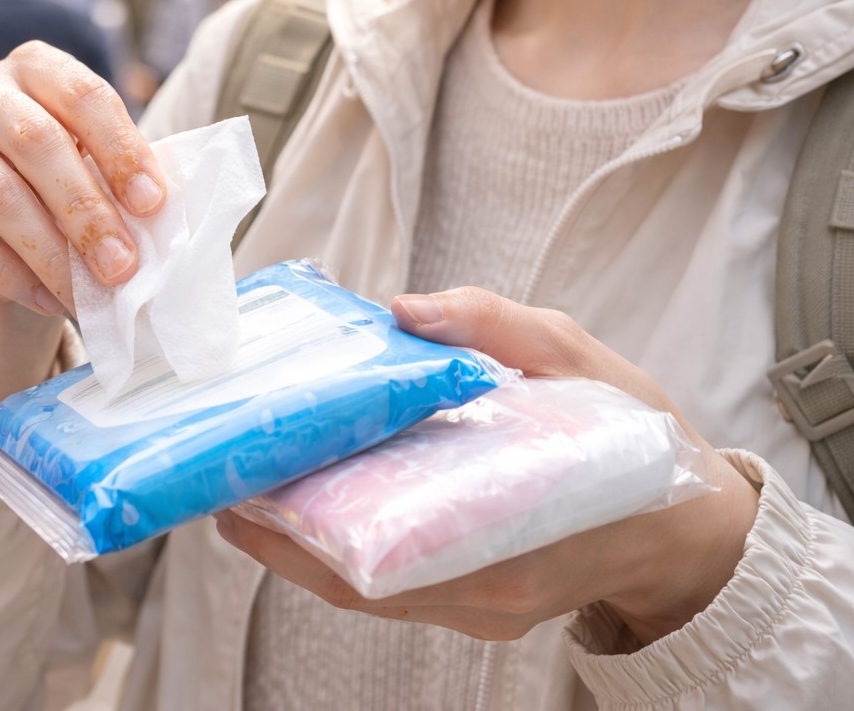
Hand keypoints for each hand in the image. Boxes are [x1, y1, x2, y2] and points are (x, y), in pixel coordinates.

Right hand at [0, 42, 168, 429]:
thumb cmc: (62, 190)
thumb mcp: (97, 172)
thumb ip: (121, 181)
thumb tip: (158, 218)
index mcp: (35, 66)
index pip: (82, 95)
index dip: (120, 149)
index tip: (152, 204)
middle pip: (36, 142)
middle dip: (86, 211)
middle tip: (123, 265)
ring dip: (50, 252)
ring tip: (89, 293)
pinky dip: (9, 274)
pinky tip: (46, 297)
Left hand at [214, 287, 760, 645]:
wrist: (691, 518)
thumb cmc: (636, 435)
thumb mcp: (579, 357)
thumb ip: (495, 326)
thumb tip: (403, 307)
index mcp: (513, 544)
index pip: (379, 559)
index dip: (299, 542)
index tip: (241, 499)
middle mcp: (487, 593)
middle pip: (357, 581)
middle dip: (281, 540)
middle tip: (221, 482)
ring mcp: (482, 606)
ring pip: (369, 589)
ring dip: (303, 545)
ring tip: (247, 485)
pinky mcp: (480, 603)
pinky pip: (397, 583)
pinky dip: (346, 546)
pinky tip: (311, 498)